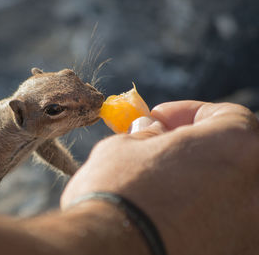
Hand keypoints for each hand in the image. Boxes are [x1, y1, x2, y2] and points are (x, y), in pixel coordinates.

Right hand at [61, 101, 258, 254]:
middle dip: (195, 145)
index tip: (159, 118)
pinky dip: (199, 211)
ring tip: (160, 182)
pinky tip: (167, 213)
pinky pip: (220, 222)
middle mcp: (256, 189)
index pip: (227, 116)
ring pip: (226, 190)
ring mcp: (250, 229)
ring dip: (198, 179)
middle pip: (231, 154)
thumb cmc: (117, 193)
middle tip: (161, 146)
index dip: (189, 112)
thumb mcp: (125, 147)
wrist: (109, 253)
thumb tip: (152, 130)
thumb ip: (149, 133)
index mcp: (237, 147)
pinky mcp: (234, 254)